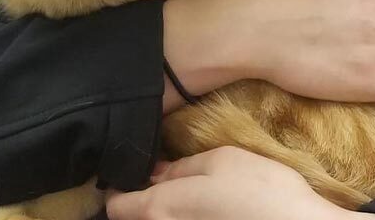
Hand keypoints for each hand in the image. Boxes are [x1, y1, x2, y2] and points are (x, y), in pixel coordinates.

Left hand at [105, 147, 373, 219]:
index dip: (116, 183)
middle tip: (158, 173)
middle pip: (137, 217)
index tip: (128, 167)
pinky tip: (207, 206)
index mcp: (161, 209)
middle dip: (141, 197)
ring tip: (186, 190)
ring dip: (165, 208)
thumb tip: (153, 173)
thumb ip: (180, 167)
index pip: (115, 205)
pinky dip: (185, 215)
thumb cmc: (259, 189)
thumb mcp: (219, 160)